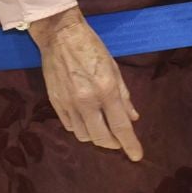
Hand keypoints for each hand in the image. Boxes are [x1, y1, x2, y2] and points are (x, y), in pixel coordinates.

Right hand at [29, 7, 141, 160]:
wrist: (61, 37)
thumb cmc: (92, 48)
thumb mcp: (114, 69)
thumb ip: (124, 96)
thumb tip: (133, 117)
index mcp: (106, 90)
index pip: (120, 125)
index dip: (130, 143)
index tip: (137, 155)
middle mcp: (86, 101)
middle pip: (101, 137)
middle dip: (113, 143)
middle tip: (121, 141)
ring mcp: (68, 104)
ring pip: (84, 135)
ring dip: (96, 136)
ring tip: (104, 128)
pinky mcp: (55, 104)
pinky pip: (70, 126)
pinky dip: (81, 128)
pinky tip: (87, 120)